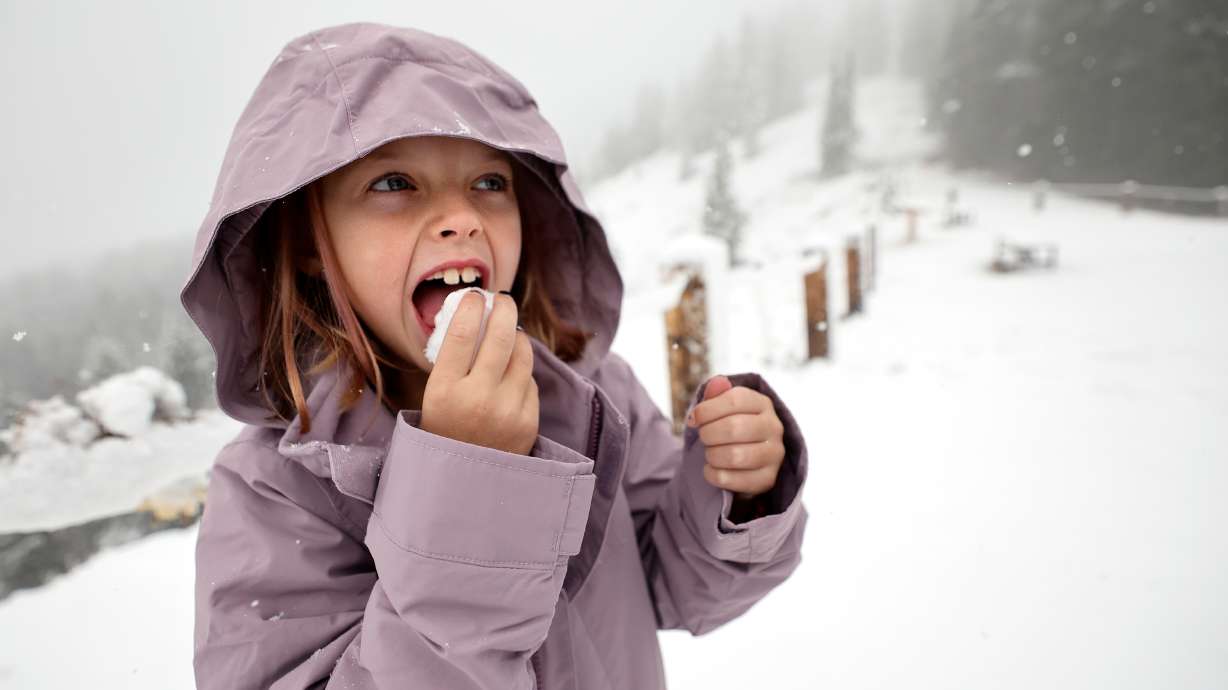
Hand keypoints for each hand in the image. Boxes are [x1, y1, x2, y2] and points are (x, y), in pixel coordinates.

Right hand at [420, 291, 538, 455]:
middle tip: (503, 300)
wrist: (464, 481)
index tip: (476, 295)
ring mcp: (507, 412)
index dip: (472, 307)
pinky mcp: (529, 422)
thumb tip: (475, 316)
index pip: (462, 334)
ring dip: (517, 338)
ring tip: (510, 333)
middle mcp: (478, 399)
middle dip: (504, 310)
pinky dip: (521, 373)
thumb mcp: (434, 396)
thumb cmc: (445, 430)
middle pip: (500, 337)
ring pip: (522, 355)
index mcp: (445, 391)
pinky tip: (510, 377)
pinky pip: (530, 382)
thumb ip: (452, 361)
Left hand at [686, 375, 784, 499]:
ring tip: (710, 453)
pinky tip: (711, 469)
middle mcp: (774, 427)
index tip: (694, 418)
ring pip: (734, 456)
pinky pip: (732, 479)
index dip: (708, 409)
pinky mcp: (768, 479)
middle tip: (703, 437)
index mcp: (763, 403)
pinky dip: (713, 475)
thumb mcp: (722, 407)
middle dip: (708, 434)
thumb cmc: (730, 427)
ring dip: (712, 455)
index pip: (735, 399)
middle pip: (734, 428)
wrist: (746, 461)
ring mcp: (774, 455)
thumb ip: (717, 394)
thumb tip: (717, 383)